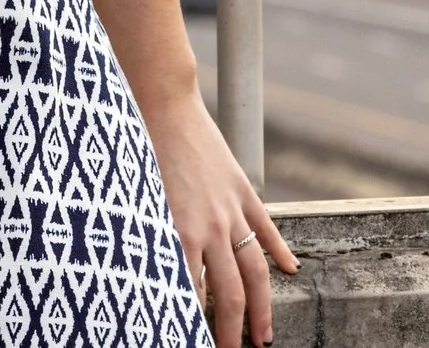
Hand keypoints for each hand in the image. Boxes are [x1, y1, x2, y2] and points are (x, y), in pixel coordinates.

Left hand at [143, 93, 298, 347]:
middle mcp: (209, 228)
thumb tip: (162, 282)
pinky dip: (279, 251)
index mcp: (179, 235)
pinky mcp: (242, 189)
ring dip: (261, 308)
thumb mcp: (138, 207)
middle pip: (229, 295)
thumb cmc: (138, 154)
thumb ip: (154, 245)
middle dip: (231, 331)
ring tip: (263, 336)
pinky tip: (290, 271)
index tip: (197, 344)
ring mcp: (230, 210)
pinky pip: (265, 228)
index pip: (193, 297)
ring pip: (254, 271)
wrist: (160, 105)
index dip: (196, 326)